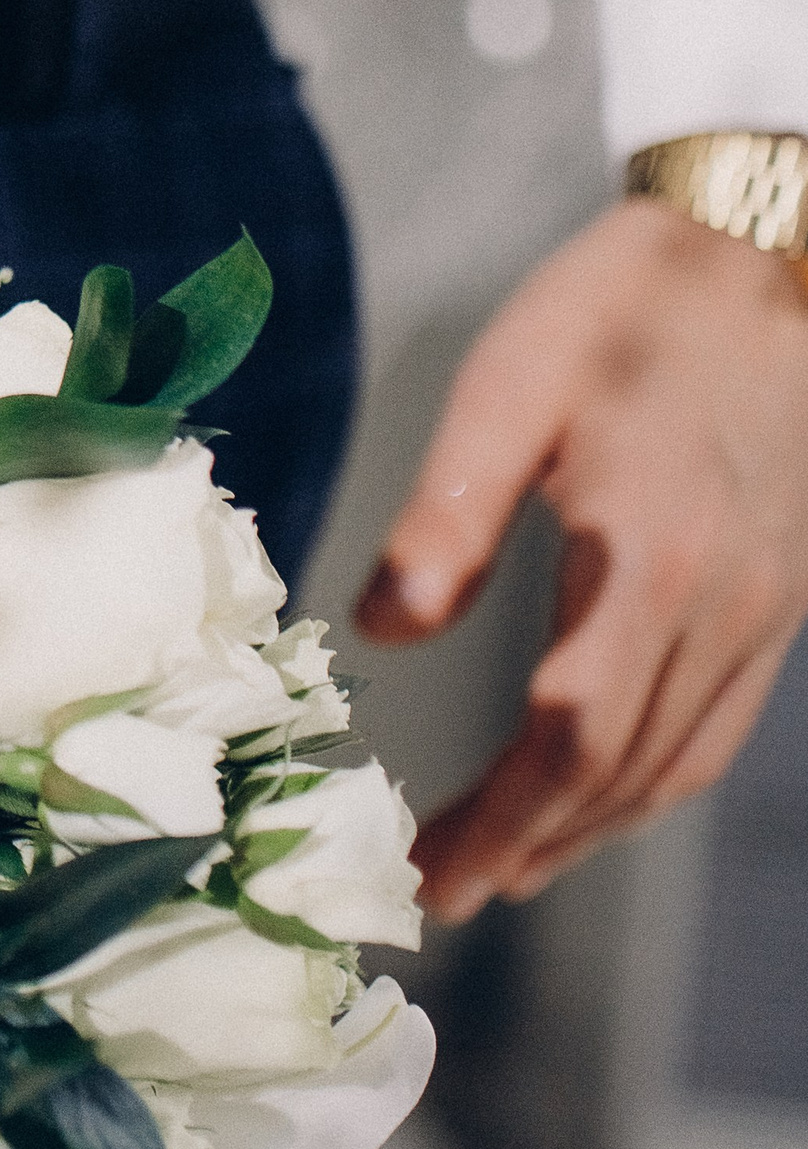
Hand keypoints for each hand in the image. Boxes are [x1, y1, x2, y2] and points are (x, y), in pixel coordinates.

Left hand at [356, 198, 807, 920]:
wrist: (767, 250)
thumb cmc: (623, 306)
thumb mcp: (507, 385)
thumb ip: (446, 514)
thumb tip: (380, 631)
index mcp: (650, 561)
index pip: (570, 736)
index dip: (499, 821)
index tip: (428, 875)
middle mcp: (722, 606)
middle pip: (623, 772)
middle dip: (532, 848)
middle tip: (442, 899)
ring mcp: (763, 609)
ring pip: (678, 762)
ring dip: (590, 832)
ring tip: (506, 872)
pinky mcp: (776, 596)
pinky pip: (714, 723)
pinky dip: (648, 780)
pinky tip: (596, 793)